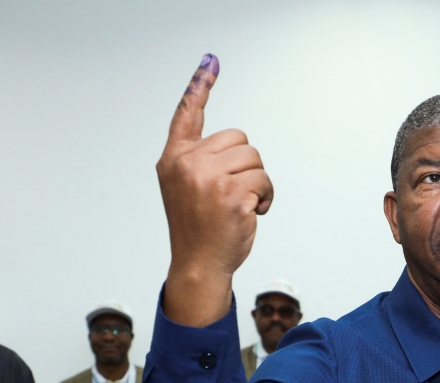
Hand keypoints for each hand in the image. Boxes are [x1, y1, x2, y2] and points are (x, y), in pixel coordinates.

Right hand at [157, 54, 273, 326]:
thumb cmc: (200, 229)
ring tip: (243, 205)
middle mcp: (186, 165)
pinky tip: (251, 213)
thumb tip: (235, 144)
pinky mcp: (230, 196)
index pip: (187, 115)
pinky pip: (264, 182)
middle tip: (235, 192)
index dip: (200, 86)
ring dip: (258, 184)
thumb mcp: (187, 188)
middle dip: (247, 166)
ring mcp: (207, 180)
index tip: (211, 61)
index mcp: (173, 159)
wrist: (199, 265)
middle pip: (240, 139)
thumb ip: (200, 161)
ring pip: (255, 160)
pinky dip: (266, 198)